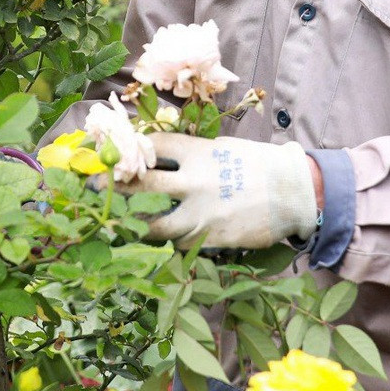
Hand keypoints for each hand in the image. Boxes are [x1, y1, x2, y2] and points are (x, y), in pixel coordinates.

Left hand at [115, 132, 319, 249]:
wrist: (296, 193)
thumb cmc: (261, 165)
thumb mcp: (225, 147)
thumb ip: (194, 153)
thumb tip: (163, 156)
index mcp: (198, 153)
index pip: (151, 147)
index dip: (127, 148)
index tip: (110, 152)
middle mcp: (194, 182)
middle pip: (141, 185)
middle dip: (113, 186)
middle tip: (93, 187)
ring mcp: (201, 213)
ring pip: (153, 224)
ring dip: (132, 224)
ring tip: (115, 223)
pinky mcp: (210, 239)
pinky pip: (177, 244)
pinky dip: (164, 242)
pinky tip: (152, 241)